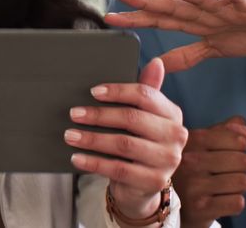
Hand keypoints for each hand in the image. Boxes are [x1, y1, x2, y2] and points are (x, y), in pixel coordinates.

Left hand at [66, 58, 188, 219]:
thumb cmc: (138, 140)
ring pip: (123, 144)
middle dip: (99, 115)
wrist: (142, 183)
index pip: (145, 95)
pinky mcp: (154, 181)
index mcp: (172, 113)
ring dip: (92, 139)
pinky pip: (119, 169)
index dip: (118, 91)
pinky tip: (76, 157)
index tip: (93, 92)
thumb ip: (145, 91)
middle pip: (132, 119)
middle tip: (73, 113)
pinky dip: (94, 163)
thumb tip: (156, 62)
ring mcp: (168, 160)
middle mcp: (176, 135)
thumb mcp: (142, 116)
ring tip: (70, 135)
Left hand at [105, 0, 245, 71]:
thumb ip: (185, 56)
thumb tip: (158, 65)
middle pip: (171, 5)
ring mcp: (226, 5)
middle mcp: (205, 9)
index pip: (159, 19)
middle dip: (146, 0)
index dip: (136, 18)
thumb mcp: (213, 48)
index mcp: (195, 21)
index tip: (109, 18)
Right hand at [174, 116, 245, 227]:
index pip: (237, 139)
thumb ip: (228, 130)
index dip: (238, 148)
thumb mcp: (202, 142)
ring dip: (236, 186)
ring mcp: (192, 185)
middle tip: (220, 172)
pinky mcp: (200, 208)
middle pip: (243, 161)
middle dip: (238, 168)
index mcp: (189, 140)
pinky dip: (233, 203)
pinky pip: (237, 203)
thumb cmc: (191, 168)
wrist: (168, 203)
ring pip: (242, 182)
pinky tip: (217, 200)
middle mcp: (187, 160)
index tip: (224, 153)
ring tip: (218, 186)